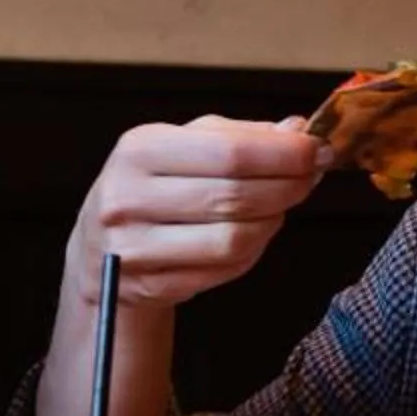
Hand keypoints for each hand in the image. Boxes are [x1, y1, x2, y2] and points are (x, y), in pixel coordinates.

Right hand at [74, 115, 330, 309]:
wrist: (99, 247)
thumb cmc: (153, 185)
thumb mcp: (184, 145)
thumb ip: (241, 136)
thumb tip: (297, 129)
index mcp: (139, 150)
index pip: (229, 153)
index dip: (283, 154)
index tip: (317, 150)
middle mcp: (128, 198)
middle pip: (234, 197)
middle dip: (287, 186)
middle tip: (310, 177)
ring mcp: (135, 248)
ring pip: (233, 239)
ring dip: (272, 221)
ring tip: (279, 205)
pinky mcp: (151, 286)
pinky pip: (224, 270)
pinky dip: (254, 251)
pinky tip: (255, 233)